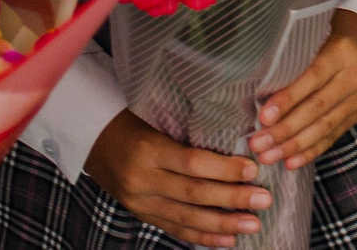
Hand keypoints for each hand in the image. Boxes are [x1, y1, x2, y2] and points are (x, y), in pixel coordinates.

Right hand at [84, 110, 272, 248]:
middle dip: (232, 199)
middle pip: (193, 194)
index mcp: (149, 149)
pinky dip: (202, 237)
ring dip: (223, 224)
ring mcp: (140, 201)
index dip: (224, 169)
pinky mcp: (141, 213)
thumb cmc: (133, 119)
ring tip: (252, 224)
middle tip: (264, 200)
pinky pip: (174, 229)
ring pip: (186, 218)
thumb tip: (237, 142)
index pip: (192, 163)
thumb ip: (189, 133)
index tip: (253, 169)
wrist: (91, 137)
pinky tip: (226, 241)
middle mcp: (143, 179)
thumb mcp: (157, 118)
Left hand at [248, 9, 356, 170]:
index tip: (263, 117)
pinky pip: (334, 135)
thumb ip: (295, 58)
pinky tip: (292, 161)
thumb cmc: (333, 30)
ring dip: (294, 145)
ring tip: (269, 156)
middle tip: (258, 145)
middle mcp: (355, 76)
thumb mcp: (316, 33)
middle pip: (318, 108)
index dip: (288, 100)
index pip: (313, 79)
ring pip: (325, 126)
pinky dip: (312, 150)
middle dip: (285, 131)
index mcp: (342, 52)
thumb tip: (259, 91)